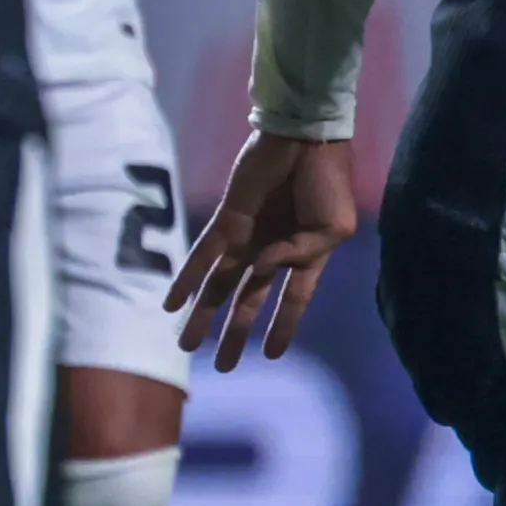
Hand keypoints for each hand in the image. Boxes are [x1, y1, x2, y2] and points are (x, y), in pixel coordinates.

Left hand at [169, 129, 358, 369]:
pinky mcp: (227, 220)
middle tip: (223, 368)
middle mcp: (271, 251)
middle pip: (247, 301)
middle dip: (234, 334)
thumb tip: (263, 268)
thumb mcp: (334, 228)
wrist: (307, 137)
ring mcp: (247, 237)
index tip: (273, 356)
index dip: (282, 328)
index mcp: (304, 255)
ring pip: (219, 286)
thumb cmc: (329, 180)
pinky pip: (201, 255)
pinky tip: (171, 305)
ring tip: (186, 346)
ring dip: (202, 316)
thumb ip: (301, 254)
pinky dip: (185, 280)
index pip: (291, 301)